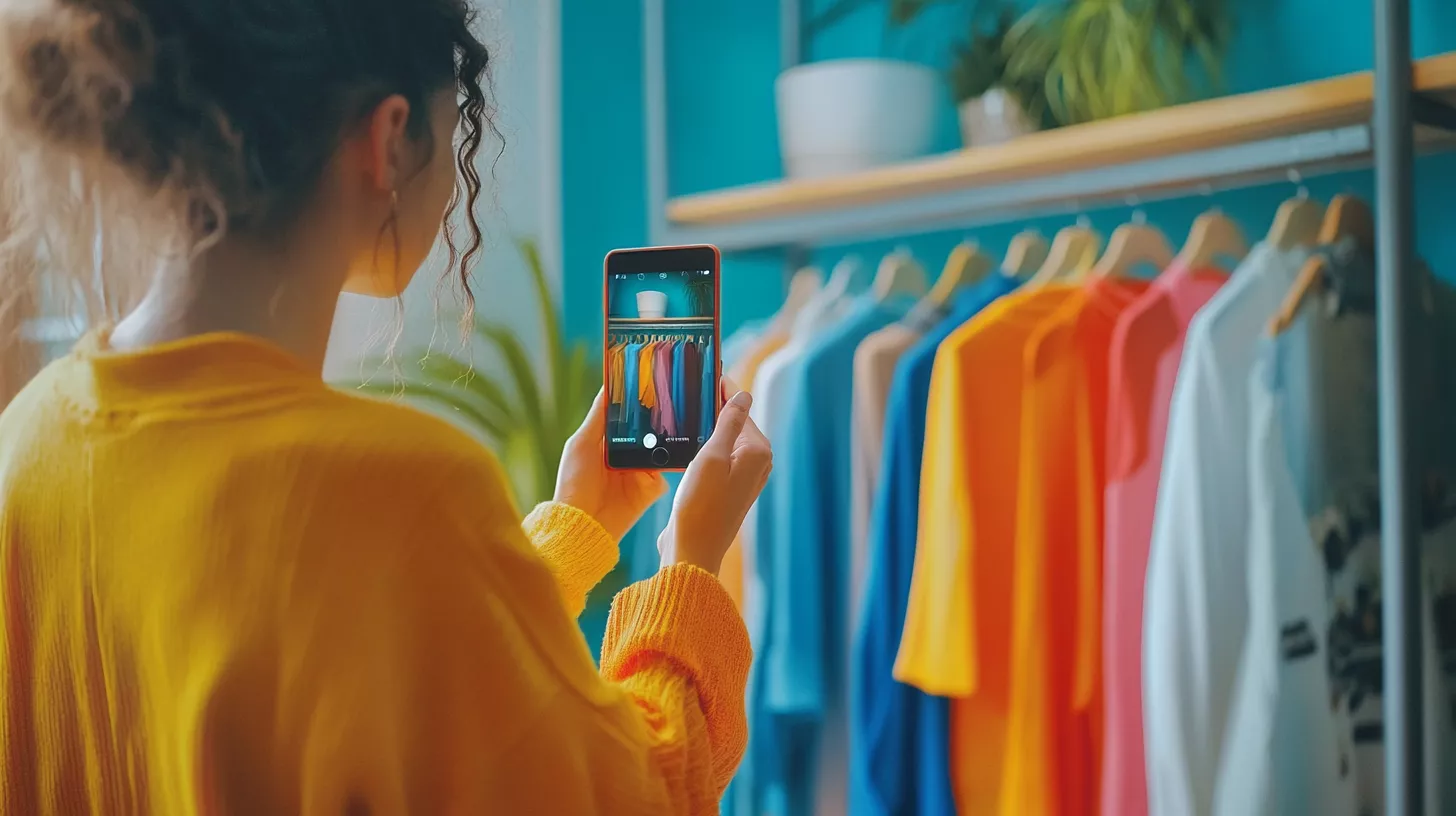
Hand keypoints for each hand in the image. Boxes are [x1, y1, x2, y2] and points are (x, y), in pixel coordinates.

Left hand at [554, 389, 668, 540]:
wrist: (582, 524)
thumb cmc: (574, 482)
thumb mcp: (582, 443)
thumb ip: (597, 417)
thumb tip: (608, 386)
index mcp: (608, 444)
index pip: (629, 419)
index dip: (639, 405)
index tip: (653, 384)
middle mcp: (626, 456)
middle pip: (649, 433)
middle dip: (660, 422)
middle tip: (672, 406)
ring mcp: (639, 474)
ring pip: (661, 451)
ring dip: (666, 443)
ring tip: (676, 430)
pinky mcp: (649, 491)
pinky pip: (665, 476)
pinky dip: (668, 469)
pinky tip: (668, 460)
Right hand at [658, 378, 772, 574]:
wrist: (692, 550)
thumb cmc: (701, 504)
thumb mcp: (712, 456)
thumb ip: (728, 422)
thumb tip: (743, 394)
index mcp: (757, 451)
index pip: (739, 408)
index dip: (721, 388)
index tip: (707, 369)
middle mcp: (756, 463)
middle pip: (734, 422)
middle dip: (714, 406)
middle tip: (690, 386)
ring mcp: (743, 477)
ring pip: (724, 440)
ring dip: (706, 427)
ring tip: (684, 409)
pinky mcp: (728, 489)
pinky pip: (718, 457)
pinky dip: (704, 446)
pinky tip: (686, 442)